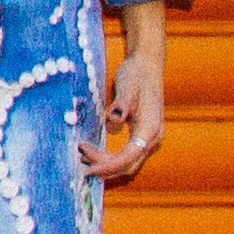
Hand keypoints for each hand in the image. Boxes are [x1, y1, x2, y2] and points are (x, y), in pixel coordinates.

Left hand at [82, 23, 166, 181]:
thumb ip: (122, 104)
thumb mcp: (127, 86)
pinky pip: (127, 155)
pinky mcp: (142, 135)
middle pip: (129, 165)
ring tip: (83, 156)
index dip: (108, 166)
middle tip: (81, 161)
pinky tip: (94, 152)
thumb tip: (114, 119)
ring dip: (107, 164)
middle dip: (105, 168)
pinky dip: (111, 158)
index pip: (129, 157)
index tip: (88, 169)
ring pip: (129, 162)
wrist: (147, 65)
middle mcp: (152, 137)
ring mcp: (149, 137)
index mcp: (150, 128)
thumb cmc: (137, 74)